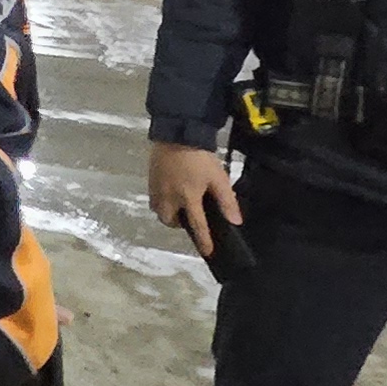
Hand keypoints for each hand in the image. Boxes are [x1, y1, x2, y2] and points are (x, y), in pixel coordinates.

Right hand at [147, 143, 242, 260]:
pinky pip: (154, 198)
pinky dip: (162, 202)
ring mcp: (157, 189)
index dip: (204, 241)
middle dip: (179, 224)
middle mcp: (169, 198)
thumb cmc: (200, 157)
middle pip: (170, 221)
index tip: (208, 252)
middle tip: (188, 217)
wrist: (177, 134)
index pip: (197, 226)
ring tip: (179, 205)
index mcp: (188, 198)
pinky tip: (170, 192)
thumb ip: (227, 201)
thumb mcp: (219, 178)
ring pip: (159, 211)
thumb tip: (235, 221)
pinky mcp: (150, 179)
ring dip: (169, 214)